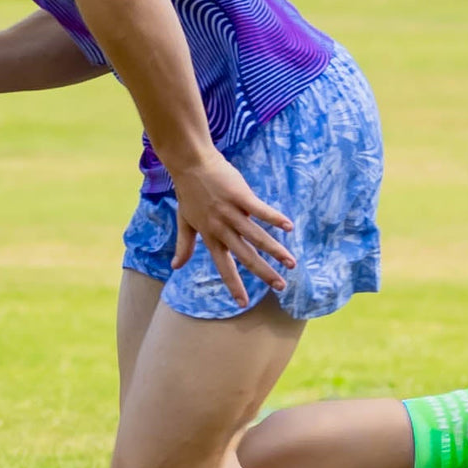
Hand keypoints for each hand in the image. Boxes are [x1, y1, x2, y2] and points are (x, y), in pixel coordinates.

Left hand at [169, 151, 295, 307]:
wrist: (190, 164)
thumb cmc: (188, 192)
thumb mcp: (184, 221)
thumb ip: (184, 245)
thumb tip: (176, 267)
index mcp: (210, 236)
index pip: (223, 266)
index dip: (234, 285)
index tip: (243, 303)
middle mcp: (221, 228)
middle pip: (245, 256)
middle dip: (264, 273)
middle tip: (280, 287)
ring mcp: (231, 212)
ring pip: (256, 236)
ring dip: (275, 250)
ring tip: (291, 263)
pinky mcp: (240, 196)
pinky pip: (260, 210)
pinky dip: (274, 219)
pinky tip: (288, 227)